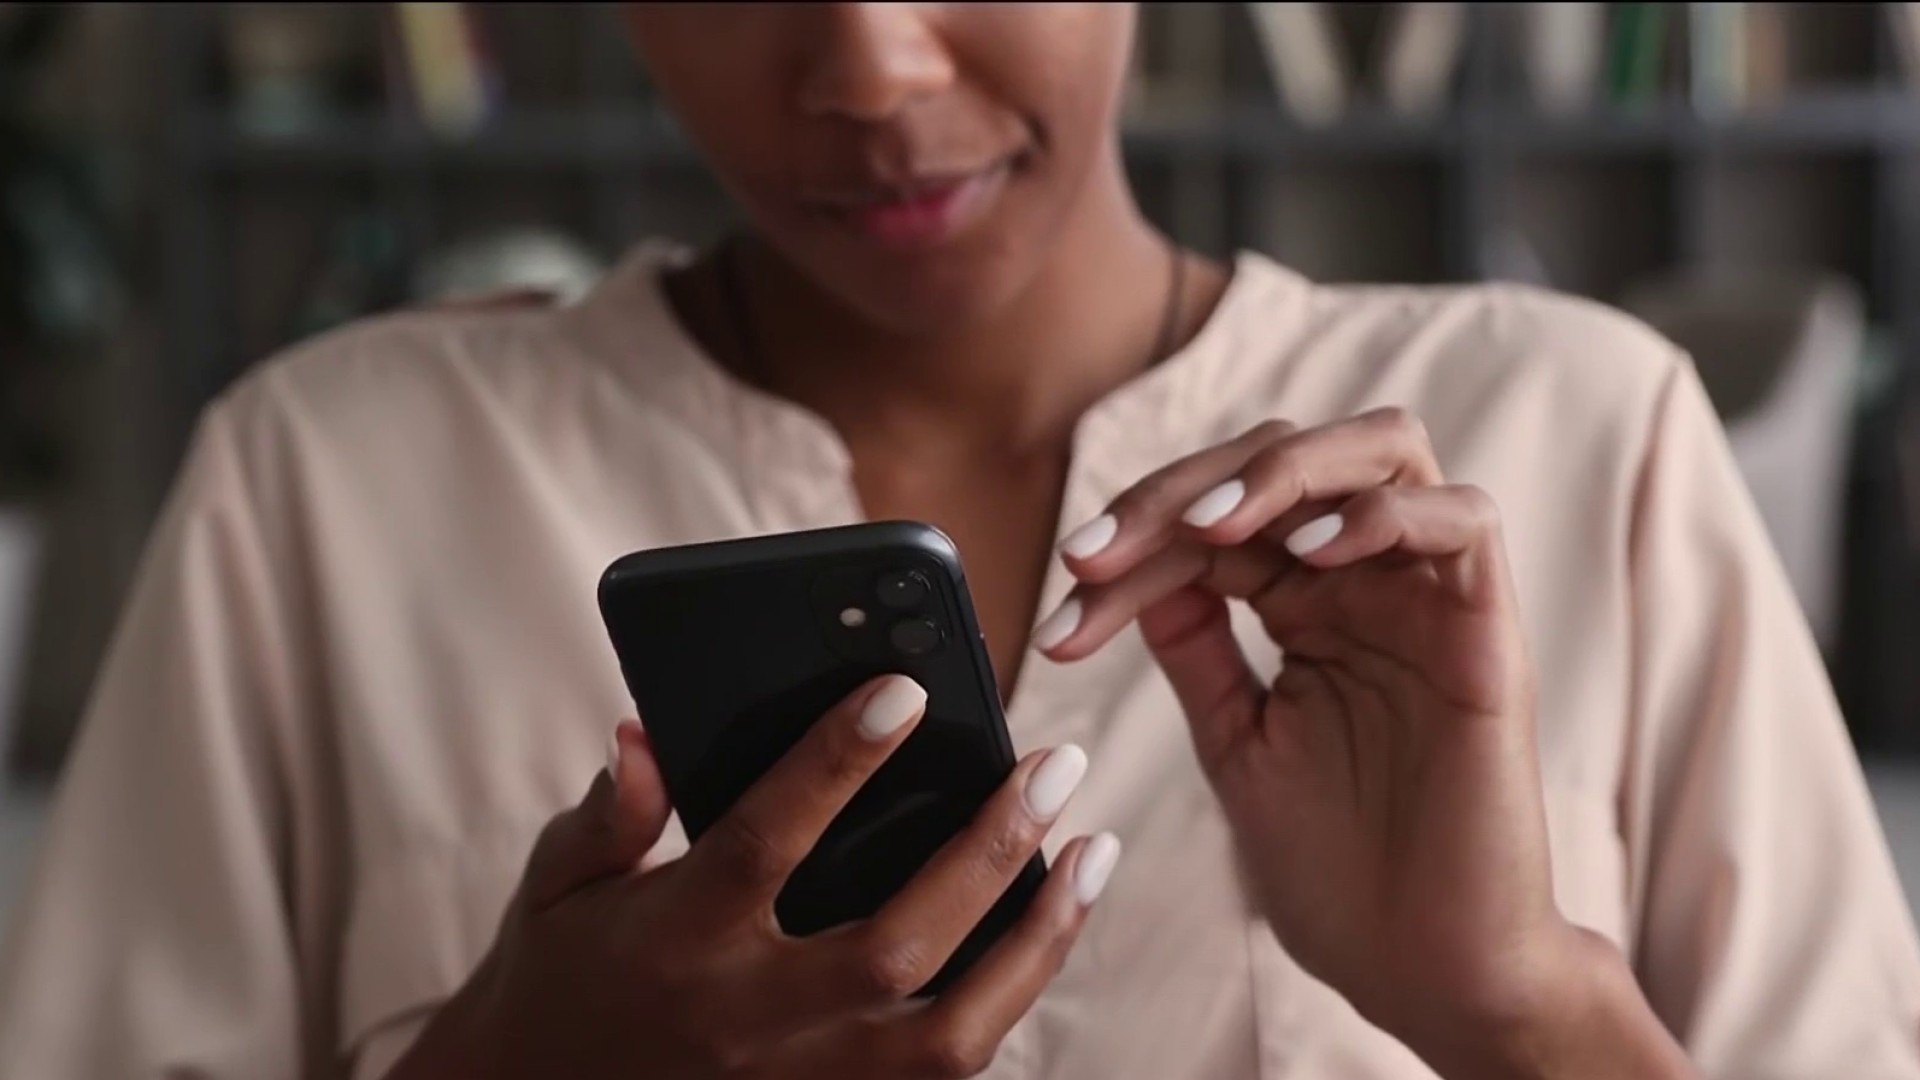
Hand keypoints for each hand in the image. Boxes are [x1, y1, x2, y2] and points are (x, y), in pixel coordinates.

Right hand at [388, 675, 1117, 1079]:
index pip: (763, 844)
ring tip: (1094, 850)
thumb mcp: (556, 889)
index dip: (834, 765)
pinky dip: (1010, 1002)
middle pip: (890, 944)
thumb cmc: (558, 981)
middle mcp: (745, 1021)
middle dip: (987, 851)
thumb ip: (608, 814)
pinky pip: (946, 1076)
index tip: (906, 688)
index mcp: (672, 942)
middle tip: (1056, 765)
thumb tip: (645, 731)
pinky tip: (1049, 931)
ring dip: (1035, 940)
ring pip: (947, 1032)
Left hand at [1038, 411, 1685, 1075]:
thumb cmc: (1336, 867)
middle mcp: (1369, 583)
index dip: (1131, 545)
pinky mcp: (1490, 630)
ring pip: (1384, 449)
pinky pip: (1465, 520)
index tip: (1062, 618)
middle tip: (1100, 555)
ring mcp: (1431, 599)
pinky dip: (1382, 516)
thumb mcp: (1235, 739)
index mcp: (1307, 604)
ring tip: (1205, 528)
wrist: (1424, 969)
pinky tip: (1305, 559)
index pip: (1216, 520)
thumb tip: (1124, 567)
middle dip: (1179, 489)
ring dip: (1281, 470)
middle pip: (1285, 458)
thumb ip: (1195, 646)